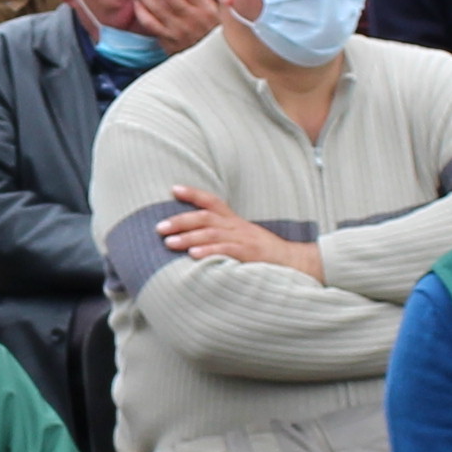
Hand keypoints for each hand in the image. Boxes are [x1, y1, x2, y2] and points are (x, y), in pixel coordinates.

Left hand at [124, 0, 222, 52]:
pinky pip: (151, 25)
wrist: (211, 61)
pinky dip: (141, 12)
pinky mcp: (168, 42)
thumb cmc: (213, 32)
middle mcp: (192, 20)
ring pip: (158, 9)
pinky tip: (137, 4)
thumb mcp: (218, 12)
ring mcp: (179, 32)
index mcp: (206, 9)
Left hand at [158, 185, 321, 277]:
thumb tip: (195, 236)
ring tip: (169, 243)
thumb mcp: (243, 236)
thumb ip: (222, 233)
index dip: (193, 194)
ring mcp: (242, 239)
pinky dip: (208, 251)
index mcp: (234, 220)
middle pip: (204, 217)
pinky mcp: (248, 254)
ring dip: (187, 237)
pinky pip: (225, 250)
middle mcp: (236, 226)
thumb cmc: (263, 252)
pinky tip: (193, 255)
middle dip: (180, 221)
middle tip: (159, 227)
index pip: (212, 201)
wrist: (293, 261)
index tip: (173, 189)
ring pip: (211, 233)